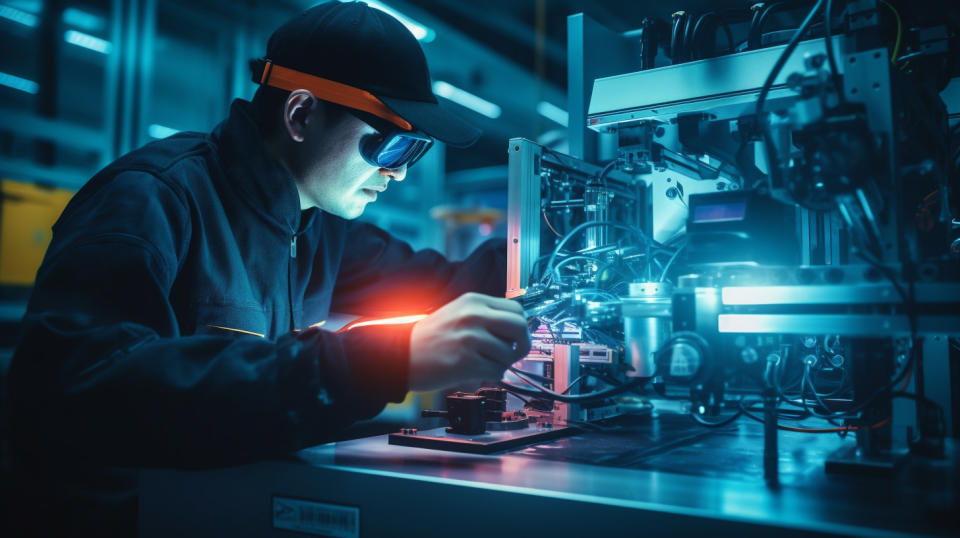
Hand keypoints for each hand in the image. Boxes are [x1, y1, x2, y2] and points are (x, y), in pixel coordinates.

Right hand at [408, 292, 530, 391]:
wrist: (400, 355)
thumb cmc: (429, 338)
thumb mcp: (458, 313)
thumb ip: (486, 316)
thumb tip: (518, 328)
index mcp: (474, 301)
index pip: (516, 309)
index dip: (522, 326)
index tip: (518, 338)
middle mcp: (474, 315)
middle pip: (520, 327)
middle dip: (522, 344)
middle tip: (514, 354)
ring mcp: (470, 338)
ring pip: (509, 354)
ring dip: (501, 364)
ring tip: (483, 363)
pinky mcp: (466, 361)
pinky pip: (496, 372)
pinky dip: (490, 376)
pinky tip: (474, 373)